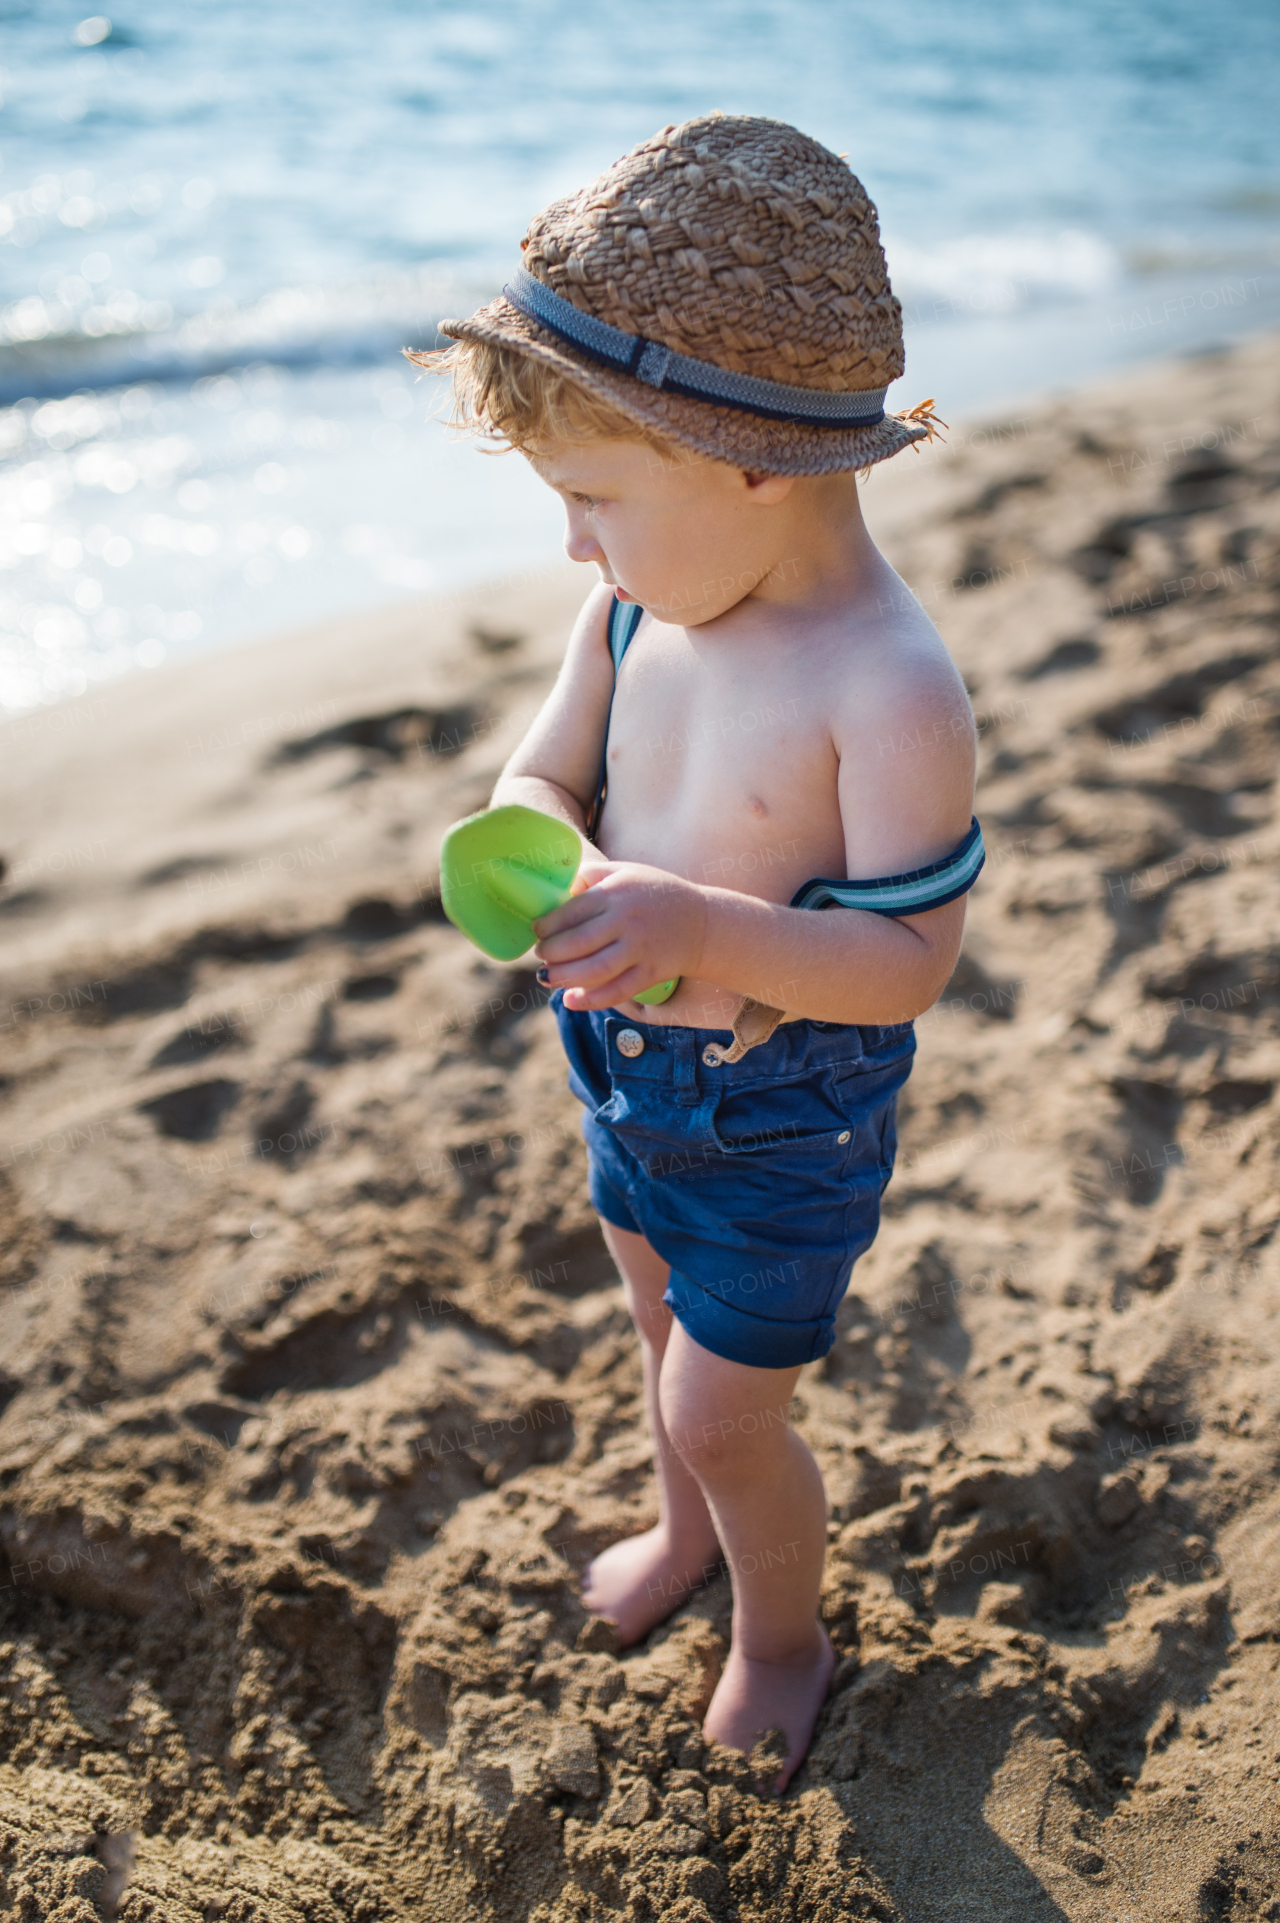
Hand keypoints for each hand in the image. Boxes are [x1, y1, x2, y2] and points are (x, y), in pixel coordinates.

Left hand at [532, 856, 705, 1010]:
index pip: (570, 912)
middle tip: (541, 956)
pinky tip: (570, 1000)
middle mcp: (627, 921)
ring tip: (547, 977)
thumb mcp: (626, 871)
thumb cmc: (657, 893)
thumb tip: (558, 889)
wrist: (703, 922)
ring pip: (594, 970)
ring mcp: (640, 949)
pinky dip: (591, 999)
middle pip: (577, 943)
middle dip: (550, 953)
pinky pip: (617, 991)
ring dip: (564, 977)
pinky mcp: (651, 973)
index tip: (538, 932)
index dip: (546, 926)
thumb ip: (592, 874)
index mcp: (616, 893)